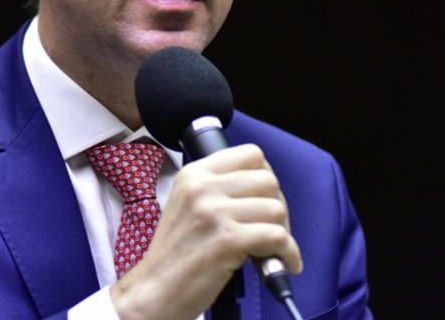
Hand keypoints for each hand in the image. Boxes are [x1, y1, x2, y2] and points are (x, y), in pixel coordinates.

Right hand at [110, 144, 301, 319]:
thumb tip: (265, 190)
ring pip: (276, 208)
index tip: (266, 197)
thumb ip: (218, 189)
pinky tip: (285, 263)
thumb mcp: (187, 204)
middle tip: (273, 229)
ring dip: (284, 232)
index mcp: (194, 174)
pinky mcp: (228, 239)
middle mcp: (203, 187)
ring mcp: (214, 212)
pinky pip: (278, 237)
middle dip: (278, 206)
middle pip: (268, 181)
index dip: (266, 176)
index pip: (250, 154)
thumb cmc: (175, 254)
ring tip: (274, 250)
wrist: (155, 290)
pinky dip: (289, 253)